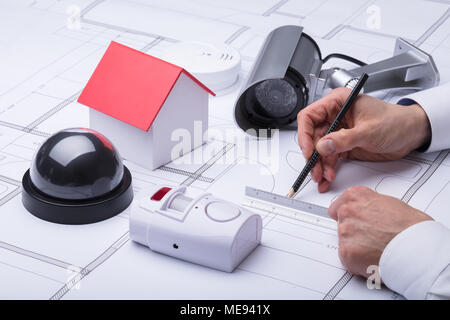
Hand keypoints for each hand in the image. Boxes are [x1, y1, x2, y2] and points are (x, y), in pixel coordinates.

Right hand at [297, 88, 430, 192]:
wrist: (411, 133)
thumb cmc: (395, 122)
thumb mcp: (369, 130)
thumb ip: (344, 139)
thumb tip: (323, 145)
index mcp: (338, 103)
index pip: (309, 116)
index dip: (304, 134)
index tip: (308, 151)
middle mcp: (335, 116)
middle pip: (312, 136)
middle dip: (312, 155)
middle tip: (315, 170)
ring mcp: (338, 132)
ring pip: (319, 150)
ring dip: (319, 165)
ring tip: (322, 177)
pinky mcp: (342, 145)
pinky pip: (329, 158)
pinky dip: (326, 169)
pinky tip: (327, 177)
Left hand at [329, 186, 431, 276]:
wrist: (418, 248)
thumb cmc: (412, 228)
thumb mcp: (391, 204)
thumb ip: (372, 206)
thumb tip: (371, 212)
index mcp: (356, 196)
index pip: (338, 206)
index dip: (348, 217)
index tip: (353, 222)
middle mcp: (347, 211)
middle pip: (341, 224)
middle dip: (354, 232)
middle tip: (372, 239)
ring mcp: (344, 232)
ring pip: (345, 242)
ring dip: (357, 247)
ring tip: (377, 249)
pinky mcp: (346, 252)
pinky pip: (348, 259)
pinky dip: (358, 263)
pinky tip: (374, 259)